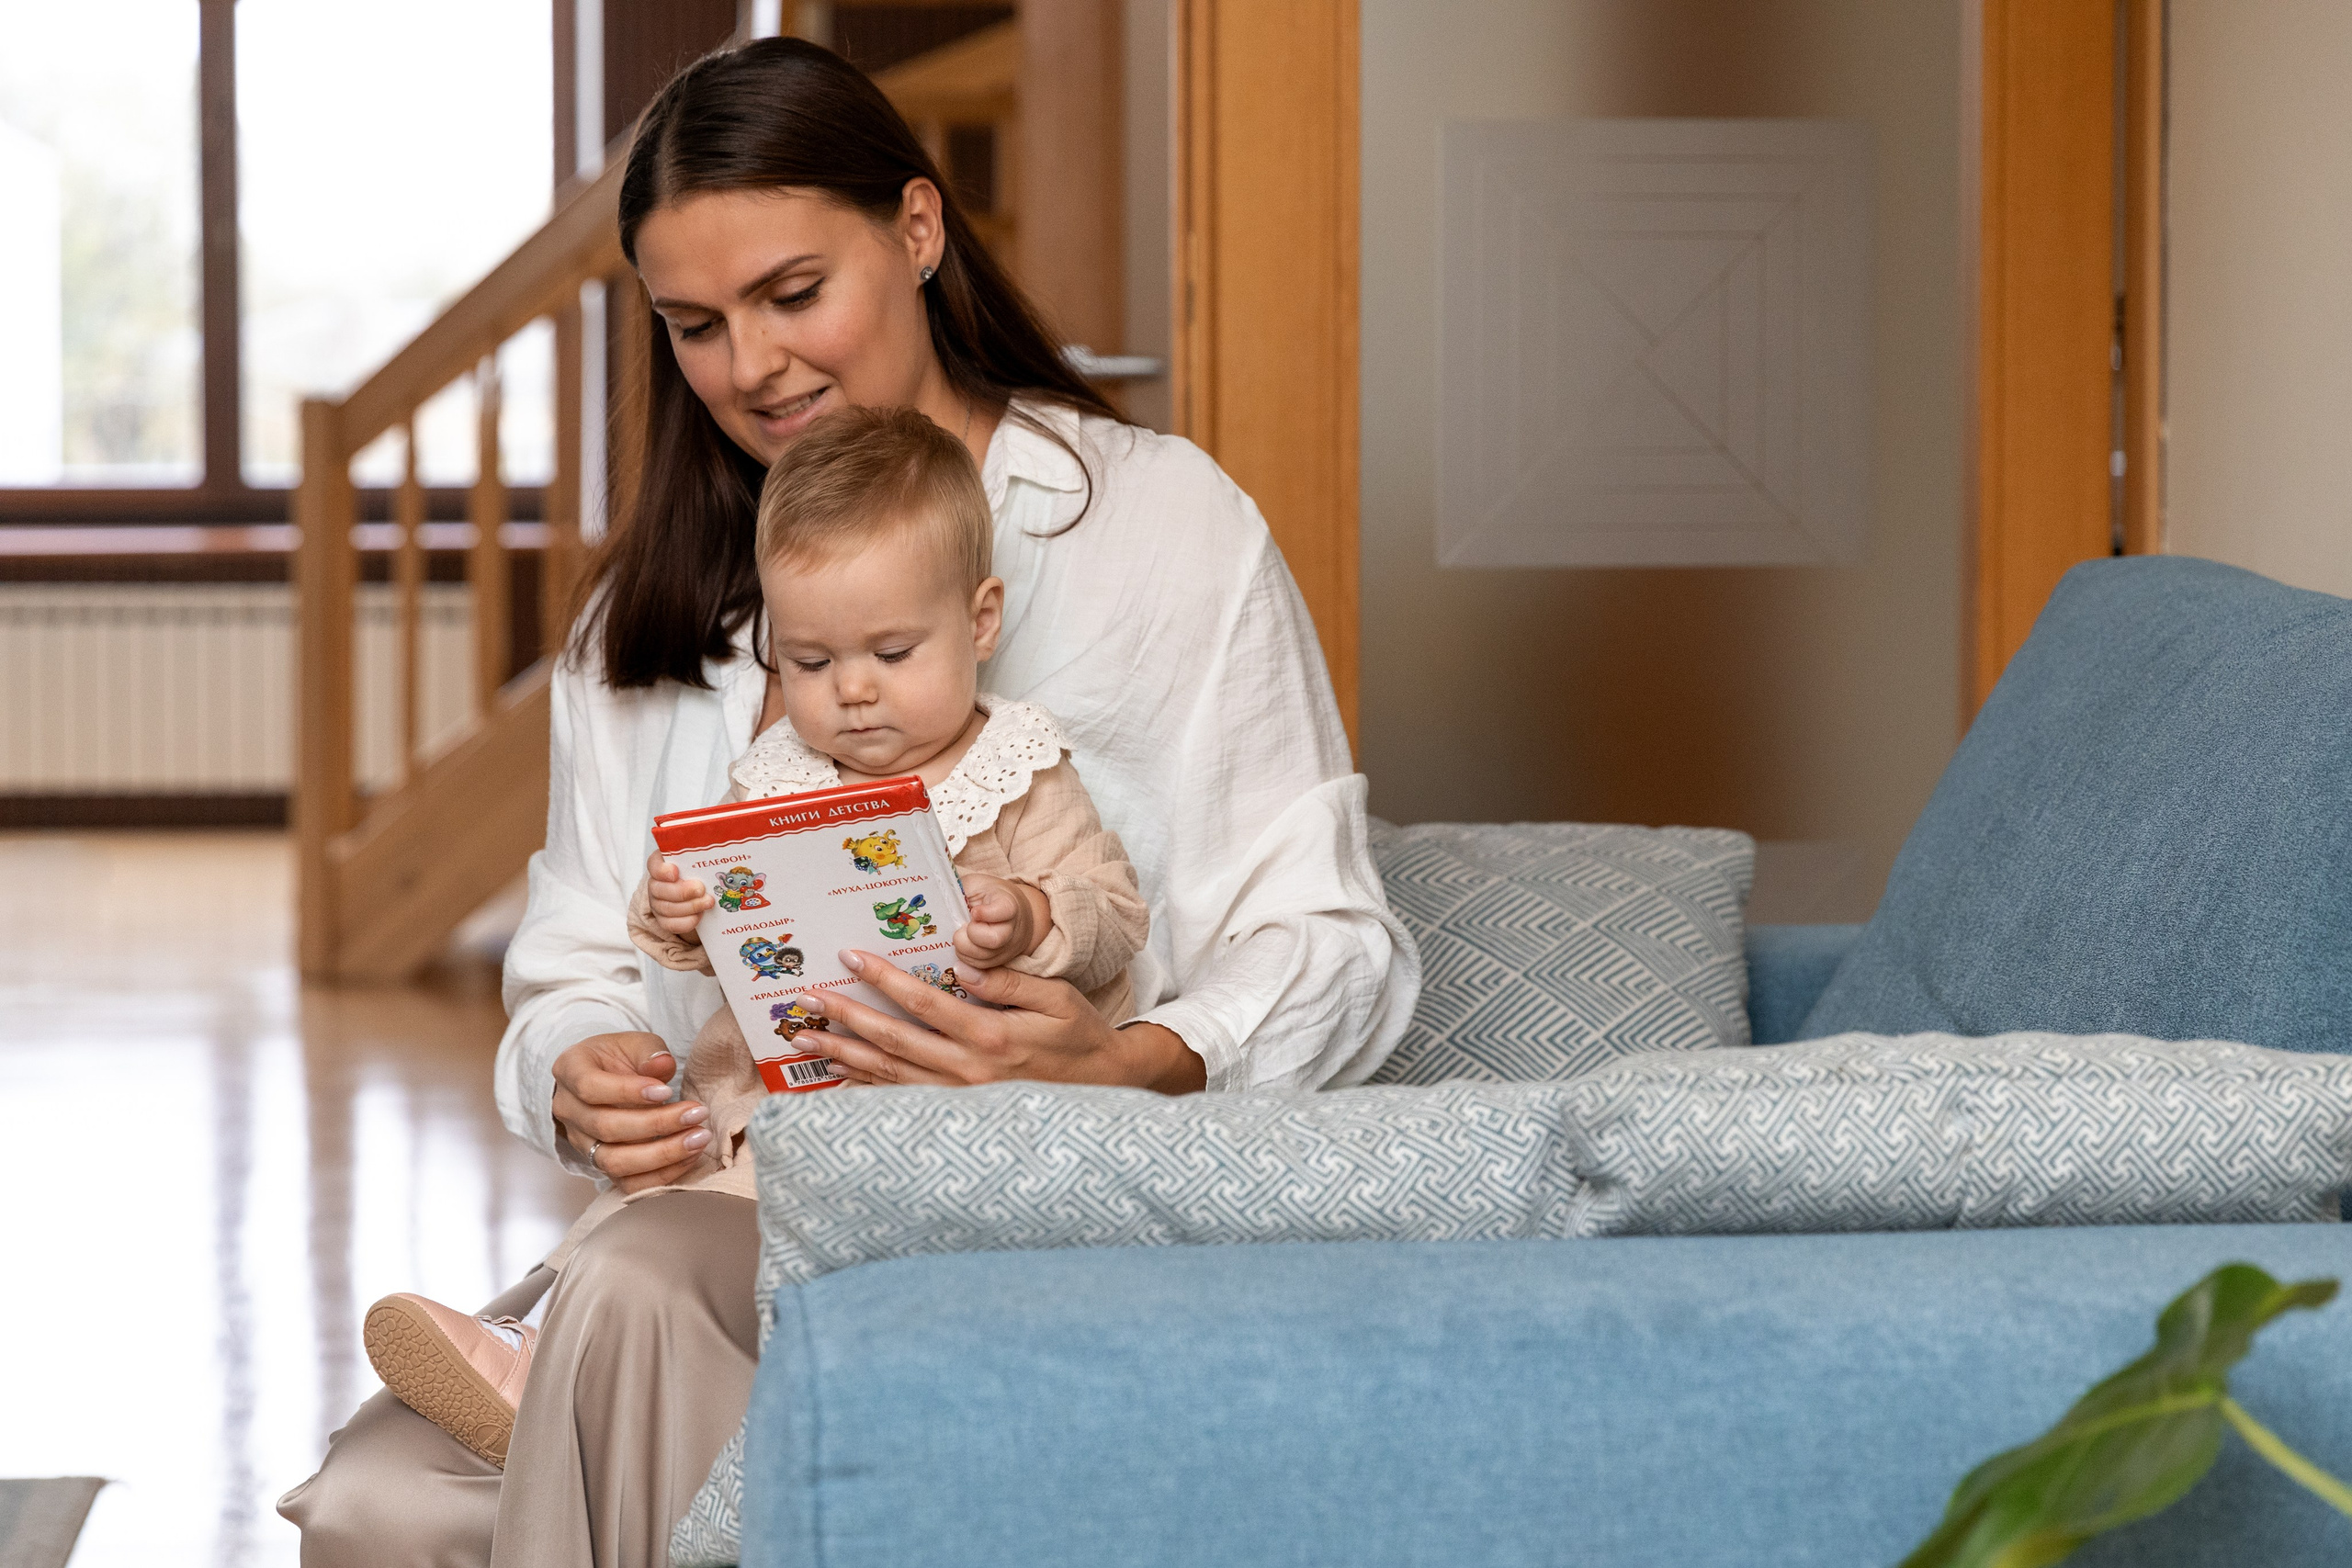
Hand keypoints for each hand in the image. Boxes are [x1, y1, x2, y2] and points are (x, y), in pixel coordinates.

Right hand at [550, 1032, 710, 1192]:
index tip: (667, 1091)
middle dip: (656, 1124)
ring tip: (698, 1139)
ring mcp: (581, 1142)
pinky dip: (660, 1176)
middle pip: (605, 1127)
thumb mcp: (634, 1043)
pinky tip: (690, 1157)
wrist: (606, 1078)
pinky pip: (627, 1183)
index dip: (628, 1092)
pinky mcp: (601, 1166)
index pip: (590, 1087)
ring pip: (614, 1162)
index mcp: (570, 1071)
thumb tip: (663, 1064)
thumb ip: (648, 1051)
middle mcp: (568, 1110)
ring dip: (661, 1154)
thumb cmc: (620, 1057)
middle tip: (696, 1114)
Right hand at [647, 852, 710, 934]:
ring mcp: (658, 903)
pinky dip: (686, 922)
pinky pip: (670, 924)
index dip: (662, 870)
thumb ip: (704, 850)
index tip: (675, 872)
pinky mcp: (664, 919)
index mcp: (662, 864)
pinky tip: (700, 916)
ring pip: (666, 908)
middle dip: (682, 891)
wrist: (696, 891)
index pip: (654, 864)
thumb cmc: (697, 871)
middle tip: (701, 889)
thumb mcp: (699, 857)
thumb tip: (724, 840)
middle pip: (659, 889)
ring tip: (708, 902)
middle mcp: (656, 884)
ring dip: (689, 907)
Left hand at [807, 951, 1204, 1093]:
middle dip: (846, 1021)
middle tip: (807, 1003)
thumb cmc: (1080, 1038)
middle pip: (893, 1042)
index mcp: (990, 1038)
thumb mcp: (1055, 999)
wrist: (1106, 1091)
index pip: (924, 1003)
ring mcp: (960, 1101)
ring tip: (807, 1041)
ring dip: (845, 1057)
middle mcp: (967, 1074)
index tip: (849, 958)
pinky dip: (868, 1093)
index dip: (883, 980)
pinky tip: (839, 1081)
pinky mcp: (959, 1116)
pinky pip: (903, 1105)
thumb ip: (1006, 983)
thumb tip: (959, 964)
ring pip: (890, 1077)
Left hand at [953, 874, 1049, 968]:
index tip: (974, 911)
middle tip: (962, 927)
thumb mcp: (976, 885)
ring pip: (983, 958)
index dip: (988, 913)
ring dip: (964, 948)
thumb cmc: (988, 898)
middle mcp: (1011, 929)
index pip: (1004, 910)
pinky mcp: (997, 963)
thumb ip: (960, 889)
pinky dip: (965, 958)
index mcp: (1008, 904)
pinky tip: (962, 946)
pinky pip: (978, 968)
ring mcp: (1006, 949)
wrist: (1012, 916)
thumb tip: (936, 898)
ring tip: (959, 935)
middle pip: (994, 939)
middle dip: (971, 935)